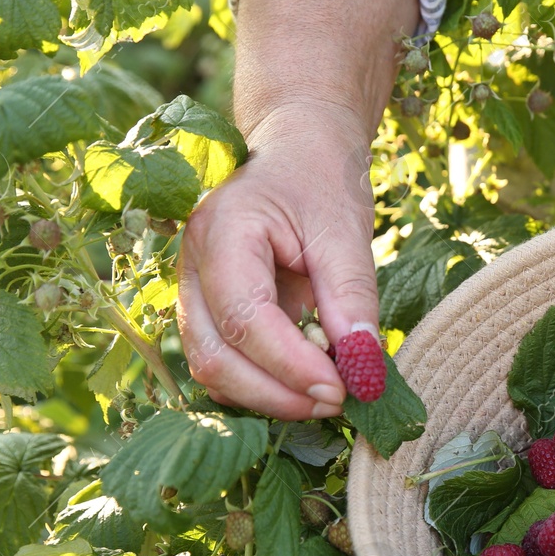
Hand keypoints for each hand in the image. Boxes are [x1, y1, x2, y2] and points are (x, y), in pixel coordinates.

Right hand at [175, 0, 419, 417]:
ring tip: (328, 394)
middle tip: (338, 401)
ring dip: (268, 397)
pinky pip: (224, 364)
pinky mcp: (206, 312)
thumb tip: (364, 371)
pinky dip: (262, 385)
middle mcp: (191, 266)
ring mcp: (191, 291)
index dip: (291, 366)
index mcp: (222, 232)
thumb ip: (351, 299)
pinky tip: (306, 382)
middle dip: (275, 394)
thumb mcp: (345, 232)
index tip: (342, 389)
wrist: (295, 154)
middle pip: (214, 356)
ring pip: (211, 368)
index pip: (245, 319)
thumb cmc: (319, 183)